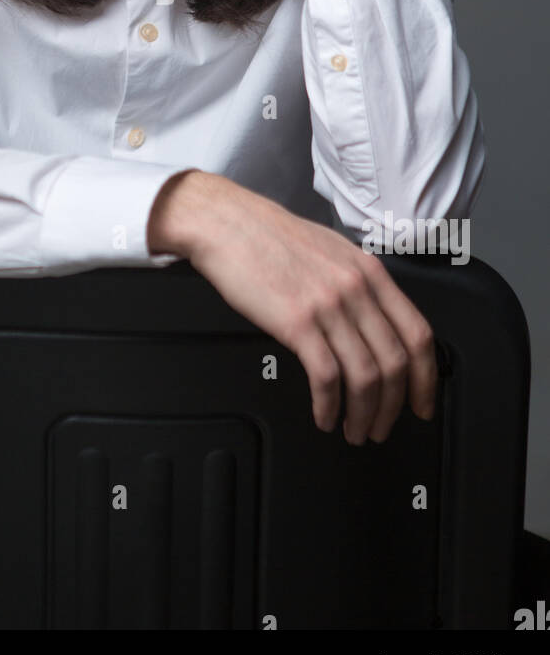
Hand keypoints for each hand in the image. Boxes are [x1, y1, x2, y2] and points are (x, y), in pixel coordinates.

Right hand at [148, 170, 436, 444]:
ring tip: (354, 431)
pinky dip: (330, 406)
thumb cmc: (270, 237)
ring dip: (364, 414)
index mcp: (370, 272)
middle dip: (394, 407)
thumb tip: (375, 325)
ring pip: (366, 376)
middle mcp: (356, 288)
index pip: (418, 334)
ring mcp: (328, 305)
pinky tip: (325, 416)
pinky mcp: (297, 322)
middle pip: (396, 363)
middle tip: (382, 428)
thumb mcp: (331, 251)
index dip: (427, 379)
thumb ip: (359, 285)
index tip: (422, 404)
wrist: (228, 224)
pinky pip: (327, 377)